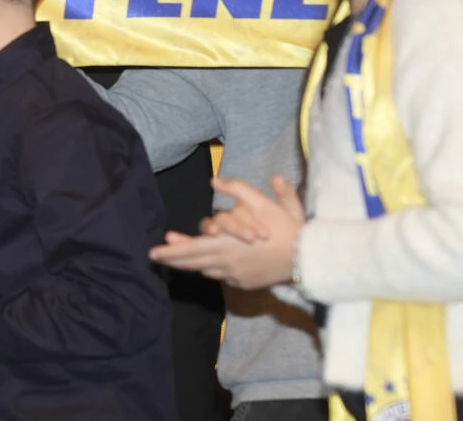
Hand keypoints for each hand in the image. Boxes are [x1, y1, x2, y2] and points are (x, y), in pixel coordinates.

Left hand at [148, 176, 302, 289]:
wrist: (310, 259)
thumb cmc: (287, 228)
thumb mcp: (264, 202)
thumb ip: (239, 189)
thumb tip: (215, 178)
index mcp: (228, 243)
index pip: (193, 248)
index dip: (174, 249)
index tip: (159, 245)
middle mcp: (227, 261)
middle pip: (193, 261)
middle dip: (171, 259)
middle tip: (152, 257)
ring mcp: (235, 274)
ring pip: (205, 270)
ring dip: (187, 264)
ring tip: (169, 260)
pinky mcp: (244, 283)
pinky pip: (221, 276)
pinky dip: (209, 269)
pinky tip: (200, 265)